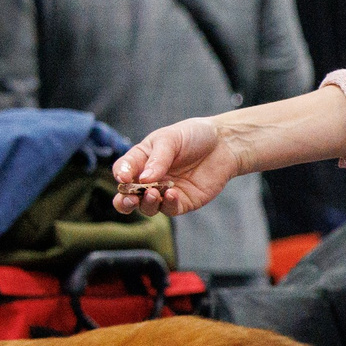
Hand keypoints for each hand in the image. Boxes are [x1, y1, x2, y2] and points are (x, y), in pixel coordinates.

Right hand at [111, 116, 240, 216]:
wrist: (224, 144)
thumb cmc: (193, 136)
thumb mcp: (170, 139)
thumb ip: (157, 159)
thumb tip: (145, 179)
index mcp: (141, 161)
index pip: (123, 171)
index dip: (121, 175)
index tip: (124, 177)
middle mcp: (150, 180)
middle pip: (128, 197)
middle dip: (124, 201)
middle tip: (129, 199)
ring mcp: (165, 192)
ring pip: (148, 207)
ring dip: (147, 203)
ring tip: (153, 192)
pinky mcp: (183, 202)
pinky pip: (171, 209)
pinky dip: (169, 204)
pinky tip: (172, 194)